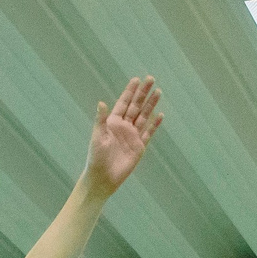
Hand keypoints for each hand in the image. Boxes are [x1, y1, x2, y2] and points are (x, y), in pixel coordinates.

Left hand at [84, 76, 164, 195]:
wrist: (103, 178)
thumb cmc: (96, 158)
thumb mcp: (97, 137)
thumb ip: (101, 120)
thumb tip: (101, 102)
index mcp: (112, 122)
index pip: (123, 103)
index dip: (130, 91)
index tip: (136, 80)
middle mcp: (124, 127)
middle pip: (136, 106)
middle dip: (143, 93)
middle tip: (151, 79)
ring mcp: (132, 136)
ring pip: (144, 116)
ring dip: (150, 105)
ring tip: (158, 92)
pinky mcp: (139, 147)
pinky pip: (148, 133)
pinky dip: (154, 124)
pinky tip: (160, 115)